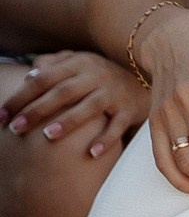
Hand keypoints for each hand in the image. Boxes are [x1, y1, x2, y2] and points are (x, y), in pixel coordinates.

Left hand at [5, 48, 147, 158]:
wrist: (146, 78)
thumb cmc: (102, 76)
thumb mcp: (80, 62)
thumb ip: (55, 63)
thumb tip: (30, 75)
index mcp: (80, 63)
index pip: (44, 78)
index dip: (22, 96)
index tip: (3, 114)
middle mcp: (96, 76)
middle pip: (63, 92)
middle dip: (37, 110)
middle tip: (15, 127)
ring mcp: (114, 93)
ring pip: (89, 107)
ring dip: (68, 121)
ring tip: (47, 136)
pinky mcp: (128, 110)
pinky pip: (116, 126)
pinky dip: (105, 140)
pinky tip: (90, 154)